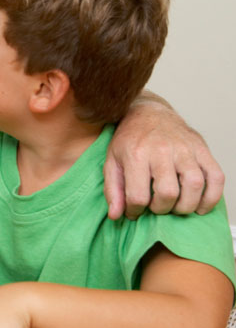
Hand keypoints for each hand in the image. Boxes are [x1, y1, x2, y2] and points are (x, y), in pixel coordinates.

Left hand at [104, 95, 224, 219]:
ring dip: (186, 206)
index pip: (138, 195)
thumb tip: (116, 216)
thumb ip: (112, 190)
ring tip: (176, 207)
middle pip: (168, 193)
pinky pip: (216, 177)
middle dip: (161, 208)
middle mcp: (161, 150)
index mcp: (136, 154)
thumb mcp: (112, 161)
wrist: (148, 112)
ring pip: (194, 186)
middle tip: (156, 206)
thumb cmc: (129, 139)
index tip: (134, 211)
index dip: (135, 210)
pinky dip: (212, 197)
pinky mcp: (202, 149)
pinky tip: (199, 205)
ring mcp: (185, 149)